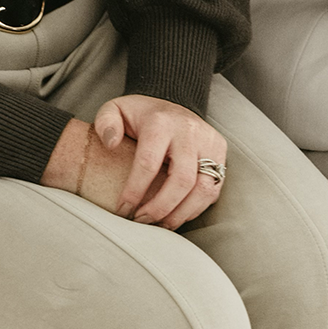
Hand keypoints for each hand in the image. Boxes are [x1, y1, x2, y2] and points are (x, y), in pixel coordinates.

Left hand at [41, 97, 227, 229]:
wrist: (172, 103)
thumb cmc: (141, 115)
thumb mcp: (116, 110)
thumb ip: (106, 123)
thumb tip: (111, 144)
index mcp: (162, 122)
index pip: (149, 162)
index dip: (134, 191)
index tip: (122, 210)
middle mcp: (190, 132)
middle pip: (182, 180)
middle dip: (160, 208)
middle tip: (141, 221)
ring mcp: (210, 144)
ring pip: (203, 189)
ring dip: (180, 214)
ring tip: (159, 225)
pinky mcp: (221, 155)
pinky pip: (212, 191)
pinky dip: (194, 209)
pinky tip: (175, 215)